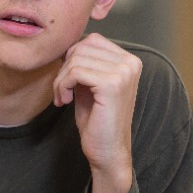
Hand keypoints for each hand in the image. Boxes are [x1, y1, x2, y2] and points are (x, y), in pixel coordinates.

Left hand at [53, 33, 140, 192]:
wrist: (108, 152)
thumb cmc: (97, 120)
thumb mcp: (89, 84)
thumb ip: (83, 62)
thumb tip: (64, 43)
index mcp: (129, 60)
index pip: (91, 40)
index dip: (72, 58)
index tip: (67, 81)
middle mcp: (131, 63)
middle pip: (82, 47)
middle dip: (64, 68)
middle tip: (61, 91)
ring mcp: (124, 72)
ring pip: (76, 58)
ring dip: (61, 79)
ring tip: (62, 98)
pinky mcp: (112, 84)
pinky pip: (75, 72)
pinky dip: (62, 86)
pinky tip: (65, 102)